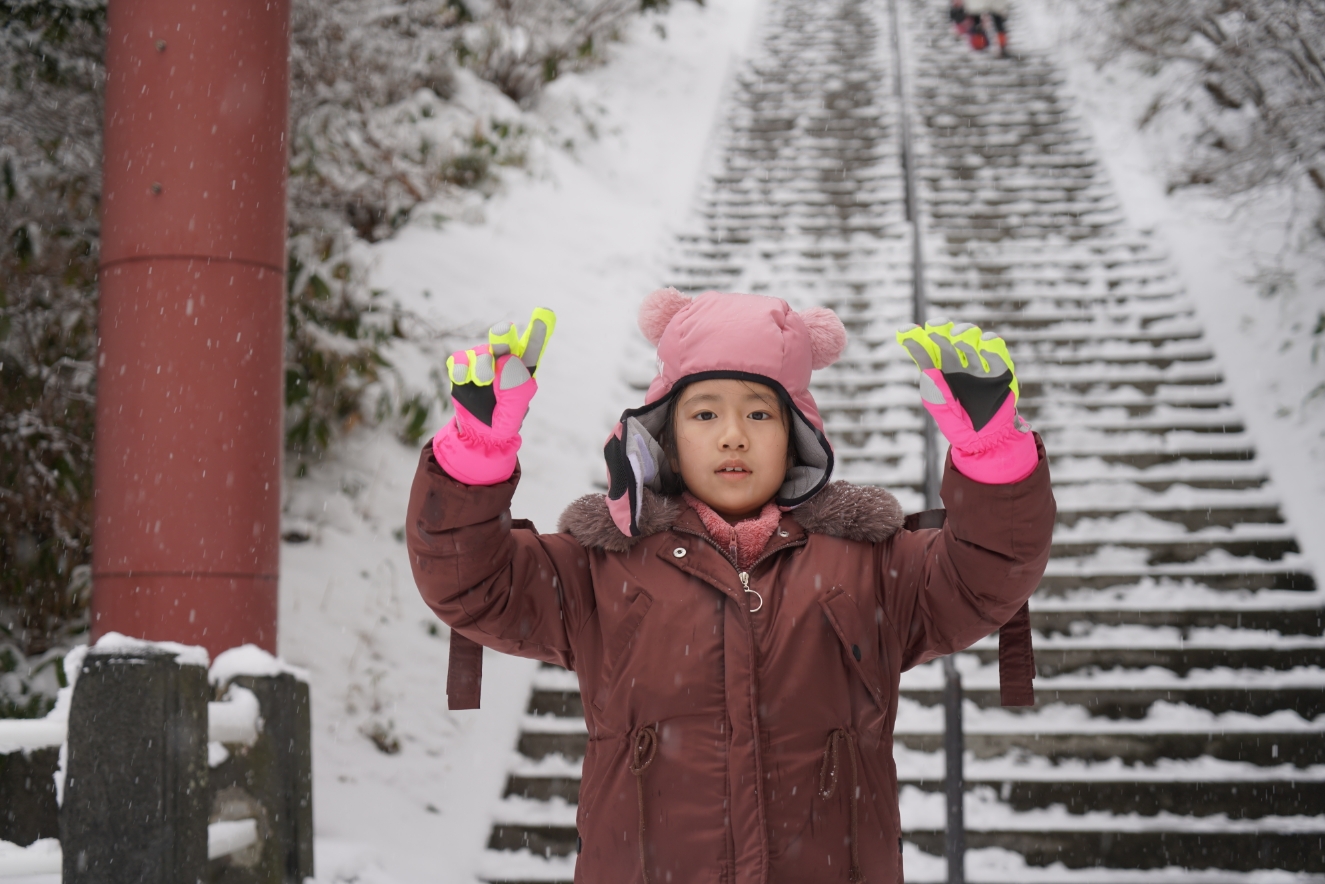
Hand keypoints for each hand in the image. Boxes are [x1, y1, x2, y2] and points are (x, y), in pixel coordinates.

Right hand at [434, 308, 555, 484]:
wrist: (478, 433)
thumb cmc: (503, 420)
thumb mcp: (513, 413)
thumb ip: (514, 390)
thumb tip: (506, 360)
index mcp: (523, 368)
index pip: (532, 348)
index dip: (538, 331)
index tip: (546, 313)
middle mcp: (503, 359)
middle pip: (505, 339)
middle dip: (504, 334)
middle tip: (504, 332)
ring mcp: (482, 360)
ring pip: (481, 352)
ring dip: (482, 367)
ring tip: (483, 382)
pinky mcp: (462, 366)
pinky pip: (460, 359)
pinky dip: (461, 369)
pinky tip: (464, 380)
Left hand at [896, 319, 1037, 483]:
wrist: (983, 440)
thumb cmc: (957, 423)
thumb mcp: (938, 404)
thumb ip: (931, 384)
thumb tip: (922, 364)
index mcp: (940, 369)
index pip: (927, 348)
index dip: (916, 338)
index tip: (905, 331)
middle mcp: (959, 363)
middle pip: (950, 337)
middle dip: (942, 329)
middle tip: (935, 327)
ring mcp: (980, 365)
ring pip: (973, 338)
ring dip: (965, 333)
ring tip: (957, 338)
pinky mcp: (1001, 371)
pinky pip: (997, 352)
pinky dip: (991, 345)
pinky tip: (983, 344)